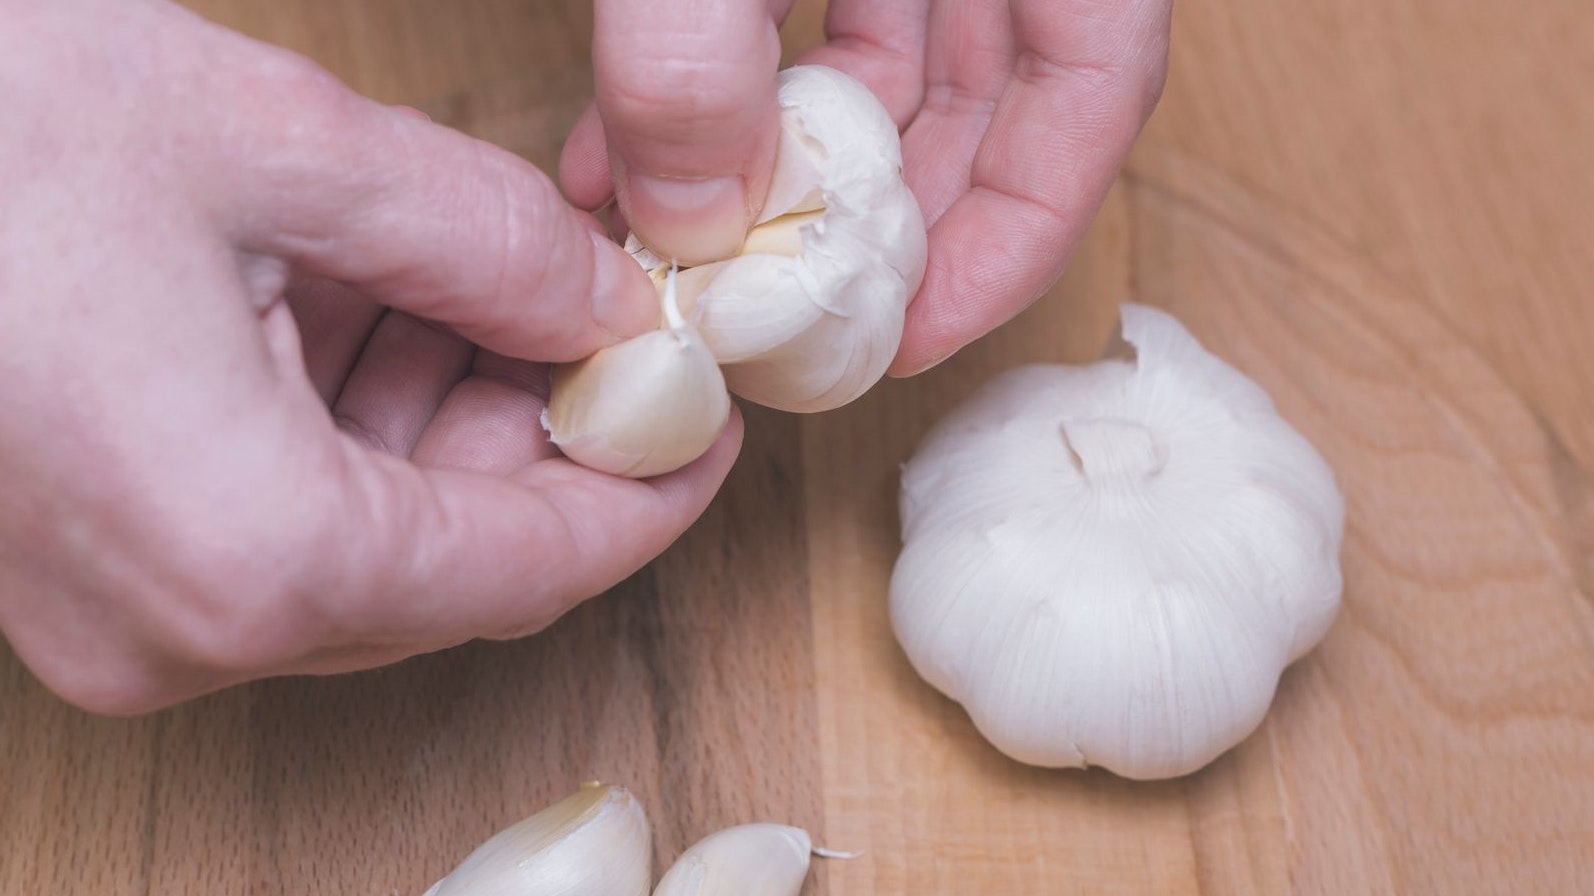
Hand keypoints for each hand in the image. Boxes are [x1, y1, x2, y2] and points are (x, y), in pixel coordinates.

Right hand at [0, 0, 739, 713]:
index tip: (710, 422)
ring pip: (368, 546)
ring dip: (447, 420)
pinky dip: (349, 425)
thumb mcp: (276, 147)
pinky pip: (273, 522)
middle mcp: (181, 627)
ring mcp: (116, 612)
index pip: (535, 565)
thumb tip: (611, 305)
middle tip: (604, 319)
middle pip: (456, 566)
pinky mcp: (80, 562)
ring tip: (482, 282)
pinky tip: (372, 302)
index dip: (650, 491)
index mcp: (253, 553)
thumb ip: (486, 244)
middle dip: (547, 437)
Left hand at [560, 0, 1170, 373]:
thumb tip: (682, 217)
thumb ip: (701, 48)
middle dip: (878, 222)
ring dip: (780, 170)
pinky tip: (626, 158)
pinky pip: (795, 9)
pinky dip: (721, 91)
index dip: (1023, 228)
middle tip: (785, 323)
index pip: (1098, 88)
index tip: (916, 335)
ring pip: (886, 62)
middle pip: (989, 99)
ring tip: (686, 254)